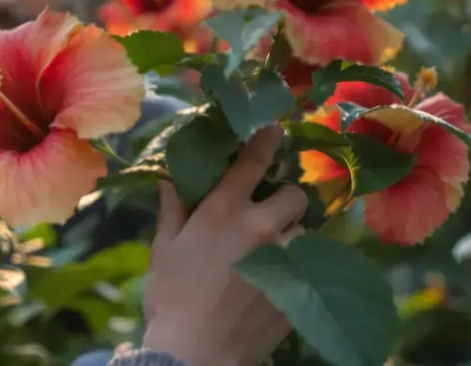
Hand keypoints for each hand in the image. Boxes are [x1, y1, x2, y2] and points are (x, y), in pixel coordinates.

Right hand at [141, 126, 306, 365]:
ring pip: (304, 232)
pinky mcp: (298, 288)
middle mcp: (261, 226)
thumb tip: (170, 179)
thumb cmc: (171, 297)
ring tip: (270, 252)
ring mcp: (285, 259)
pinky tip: (274, 279)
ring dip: (290, 236)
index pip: (253, 161)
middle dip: (284, 199)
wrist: (197, 352)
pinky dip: (295, 267)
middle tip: (268, 212)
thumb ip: (173, 210)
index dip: (267, 139)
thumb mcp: (164, 248)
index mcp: (224, 210)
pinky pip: (307, 266)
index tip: (275, 128)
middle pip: (295, 196)